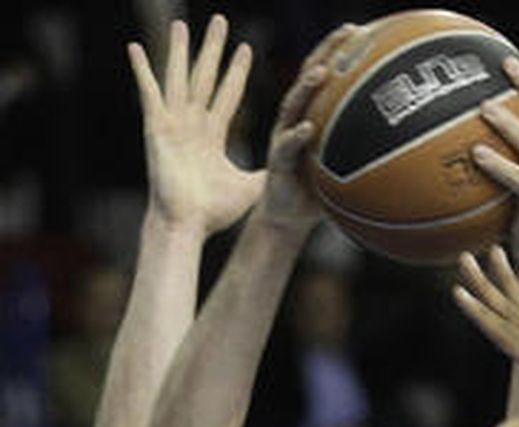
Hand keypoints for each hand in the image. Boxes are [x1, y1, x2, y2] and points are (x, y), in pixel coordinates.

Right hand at [128, 16, 262, 234]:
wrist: (188, 225)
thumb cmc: (214, 212)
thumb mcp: (249, 186)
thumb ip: (268, 171)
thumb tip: (295, 172)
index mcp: (211, 135)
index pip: (228, 94)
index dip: (236, 72)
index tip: (246, 47)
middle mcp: (191, 124)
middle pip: (205, 77)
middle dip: (212, 49)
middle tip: (220, 21)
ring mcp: (173, 124)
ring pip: (179, 77)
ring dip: (180, 50)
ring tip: (181, 23)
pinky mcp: (157, 128)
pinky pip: (149, 93)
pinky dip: (142, 71)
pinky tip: (134, 48)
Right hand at [254, 23, 357, 232]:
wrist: (289, 216)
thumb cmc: (321, 189)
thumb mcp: (348, 165)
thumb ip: (370, 152)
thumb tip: (413, 149)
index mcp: (311, 115)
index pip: (325, 75)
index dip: (339, 52)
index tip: (361, 30)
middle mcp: (295, 119)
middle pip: (309, 78)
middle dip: (327, 52)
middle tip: (348, 32)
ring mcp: (283, 137)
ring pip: (293, 105)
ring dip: (307, 87)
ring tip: (322, 72)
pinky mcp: (276, 162)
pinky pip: (286, 147)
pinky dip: (297, 137)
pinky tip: (308, 128)